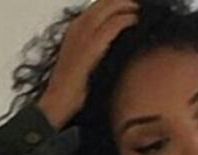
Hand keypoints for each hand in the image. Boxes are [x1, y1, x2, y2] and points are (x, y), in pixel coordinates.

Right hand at [39, 0, 139, 124]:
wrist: (58, 101)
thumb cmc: (72, 89)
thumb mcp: (82, 61)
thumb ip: (95, 49)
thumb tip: (113, 46)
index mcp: (74, 29)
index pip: (97, 7)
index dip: (113, 3)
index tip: (128, 6)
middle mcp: (78, 27)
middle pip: (103, 2)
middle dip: (121, 1)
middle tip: (137, 5)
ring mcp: (83, 35)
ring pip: (109, 7)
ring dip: (126, 5)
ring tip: (139, 10)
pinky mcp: (92, 46)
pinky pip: (114, 24)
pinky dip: (127, 19)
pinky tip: (136, 21)